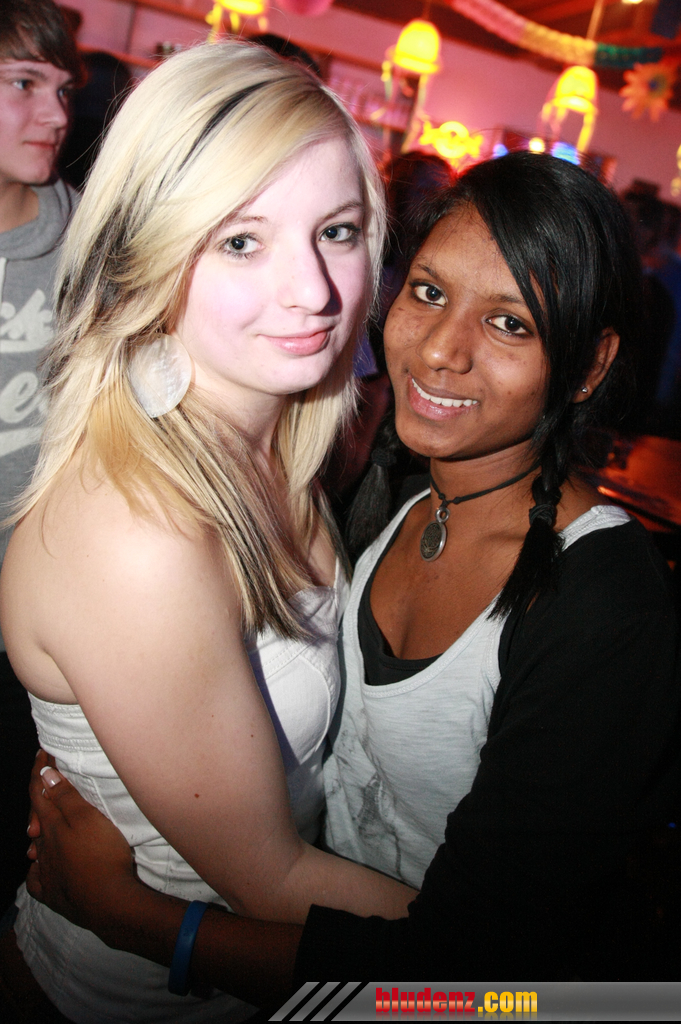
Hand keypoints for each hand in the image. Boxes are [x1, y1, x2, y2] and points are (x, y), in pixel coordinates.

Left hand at [27, 750, 138, 941]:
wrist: (110, 903)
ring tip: (43, 825)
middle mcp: (44, 848)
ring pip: (37, 847)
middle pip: (36, 818)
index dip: (40, 770)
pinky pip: (38, 879)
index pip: (39, 791)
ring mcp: (47, 873)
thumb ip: (66, 796)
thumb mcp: (88, 818)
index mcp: (51, 826)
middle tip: (45, 783)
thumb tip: (45, 775)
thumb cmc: (103, 855)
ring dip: (40, 832)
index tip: (43, 752)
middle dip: (40, 799)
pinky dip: (37, 869)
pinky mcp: (54, 895)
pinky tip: (41, 867)